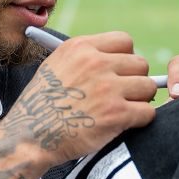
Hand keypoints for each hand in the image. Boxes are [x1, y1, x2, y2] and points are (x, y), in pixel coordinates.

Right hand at [0, 31, 156, 165]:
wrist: (30, 137)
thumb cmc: (41, 106)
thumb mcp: (55, 66)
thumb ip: (84, 58)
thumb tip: (116, 60)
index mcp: (81, 48)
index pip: (124, 41)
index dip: (126, 58)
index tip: (120, 72)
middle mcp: (96, 63)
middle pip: (140, 63)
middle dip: (135, 80)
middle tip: (126, 95)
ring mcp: (108, 88)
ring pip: (148, 87)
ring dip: (140, 100)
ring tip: (126, 110)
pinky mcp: (117, 114)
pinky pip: (148, 112)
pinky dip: (141, 120)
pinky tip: (126, 124)